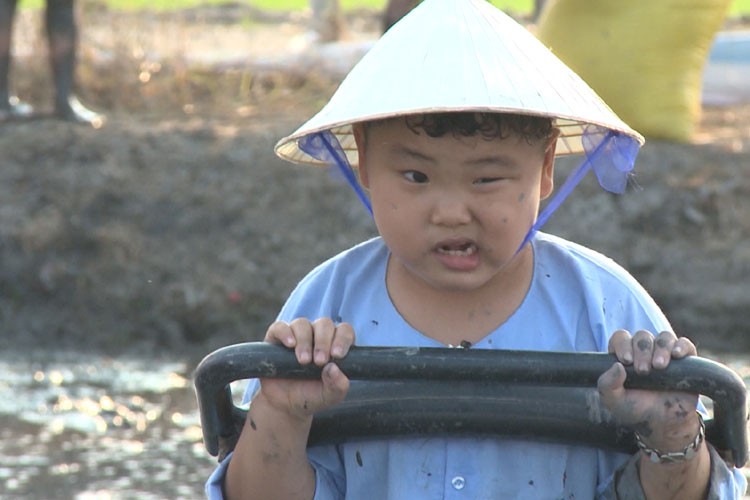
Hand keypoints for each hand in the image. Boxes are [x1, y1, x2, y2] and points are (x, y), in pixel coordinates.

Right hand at [256, 317, 354, 419]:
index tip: (337, 355)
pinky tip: (289, 345)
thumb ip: (338, 385)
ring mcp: (296, 335)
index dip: (342, 339)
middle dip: (323, 342)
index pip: (344, 331)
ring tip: (303, 361)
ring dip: (305, 341)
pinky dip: (285, 333)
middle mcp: (317, 336)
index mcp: (334, 345)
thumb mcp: (329, 396)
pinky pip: (280, 327)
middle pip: (324, 324)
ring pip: (303, 324)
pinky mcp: (276, 339)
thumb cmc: (311, 397)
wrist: (285, 405)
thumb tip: (334, 368)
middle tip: (319, 362)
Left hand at [597, 329, 699, 450]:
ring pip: (664, 337)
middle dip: (642, 350)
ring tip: (659, 367)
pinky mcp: (685, 362)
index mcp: (625, 356)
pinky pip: (685, 344)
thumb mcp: (614, 401)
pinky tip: (677, 356)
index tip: (626, 360)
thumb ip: (607, 385)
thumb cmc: (636, 410)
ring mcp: (665, 355)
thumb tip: (617, 366)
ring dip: (661, 348)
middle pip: (642, 336)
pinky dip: (681, 346)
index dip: (622, 344)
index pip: (621, 338)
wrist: (663, 424)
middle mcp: (644, 352)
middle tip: (643, 371)